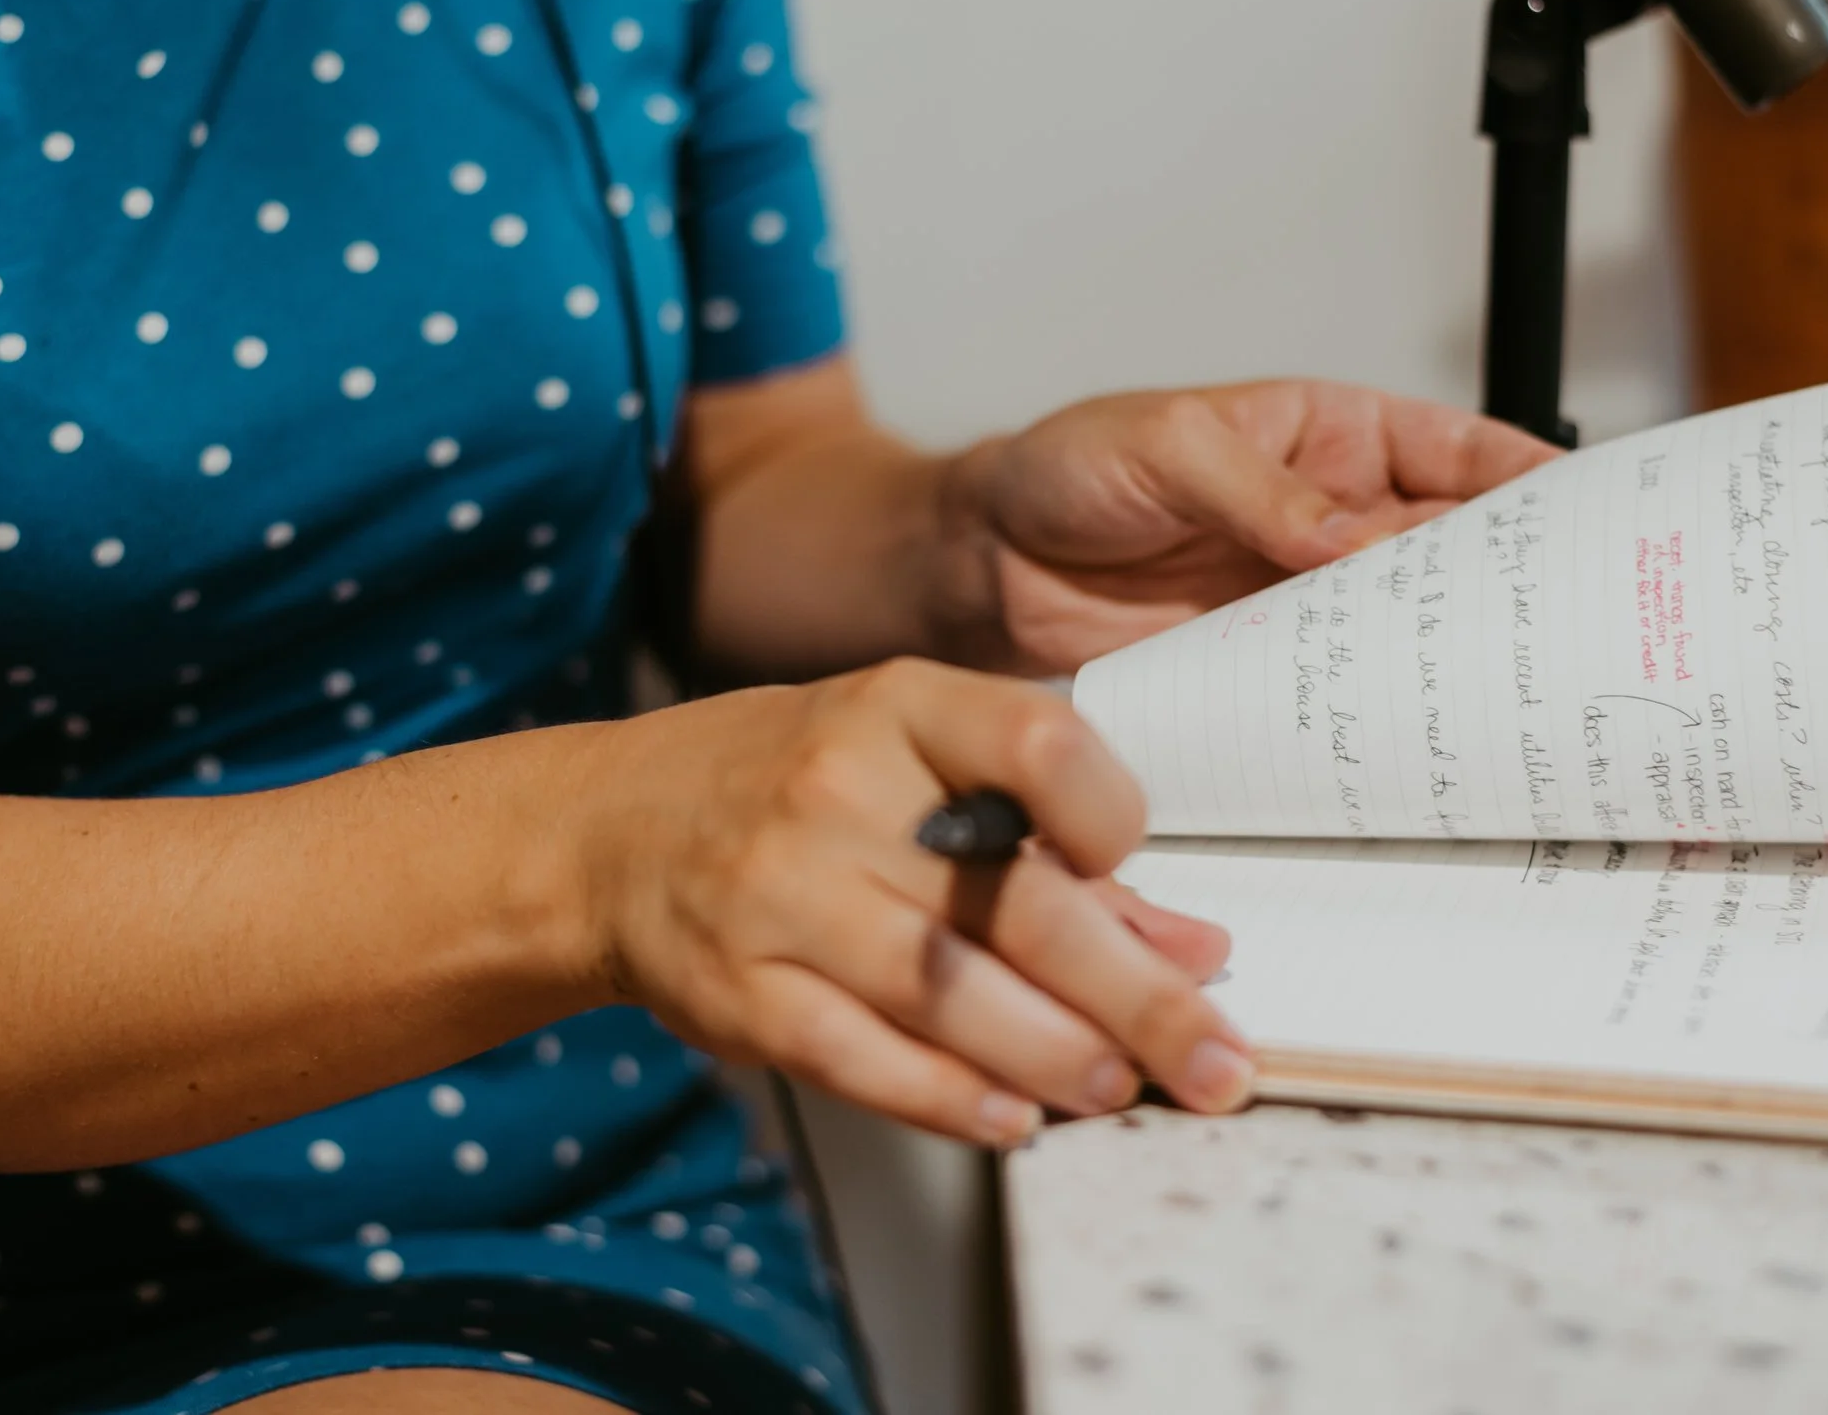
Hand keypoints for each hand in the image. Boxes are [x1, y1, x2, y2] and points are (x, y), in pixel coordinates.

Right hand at [577, 659, 1245, 1144]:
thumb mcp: (913, 762)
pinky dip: (951, 1097)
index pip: (1035, 744)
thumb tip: (1192, 945)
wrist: (609, 831)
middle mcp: (839, 793)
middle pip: (1013, 904)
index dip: (1110, 814)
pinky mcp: (741, 991)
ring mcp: (781, 894)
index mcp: (898, 709)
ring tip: (1125, 1088)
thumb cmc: (793, 785)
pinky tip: (1017, 1118)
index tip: (1148, 869)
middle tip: (1217, 1060)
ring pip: (946, 992)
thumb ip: (1054, 846)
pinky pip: (863, 1059)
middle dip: (1137, 997)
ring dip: (1056, 1055)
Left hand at [957, 381, 1559, 669]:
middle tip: (1584, 628)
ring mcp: (1302, 600)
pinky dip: (1375, 712)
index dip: (1536, 481)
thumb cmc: (1066, 470)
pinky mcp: (1263, 666)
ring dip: (1453, 659)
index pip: (1460, 452)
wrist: (978, 562)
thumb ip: (1264, 496)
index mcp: (1331, 438)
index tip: (1605, 516)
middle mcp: (1334, 520)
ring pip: (1405, 628)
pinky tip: (1412, 737)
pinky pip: (1337, 689)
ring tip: (1517, 695)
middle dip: (1519, 583)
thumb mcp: (1167, 450)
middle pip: (1455, 551)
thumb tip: (1360, 543)